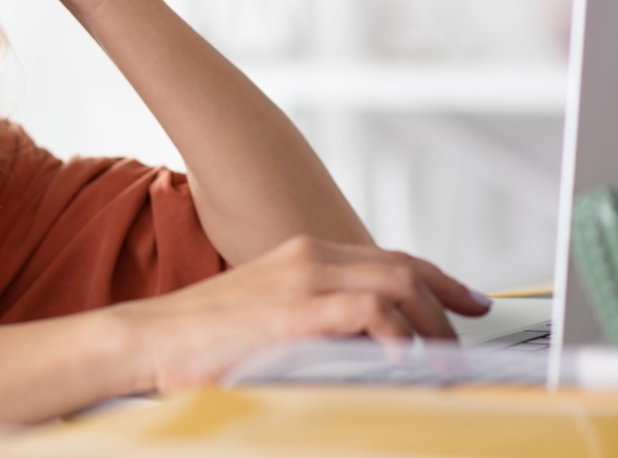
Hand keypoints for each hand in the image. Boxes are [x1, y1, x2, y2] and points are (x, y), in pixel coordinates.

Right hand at [108, 235, 491, 391]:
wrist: (147, 340)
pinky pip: (367, 311)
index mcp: (302, 257)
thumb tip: (359, 349)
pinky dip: (395, 332)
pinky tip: (405, 358)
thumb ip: (313, 323)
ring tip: (442, 359)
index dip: (435, 278)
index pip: (387, 258)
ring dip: (429, 322)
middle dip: (447, 299)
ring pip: (395, 284)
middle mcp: (308, 258)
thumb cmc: (198, 341)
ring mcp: (302, 280)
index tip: (466, 300)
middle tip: (470, 331)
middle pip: (402, 267)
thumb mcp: (266, 321)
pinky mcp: (294, 311)